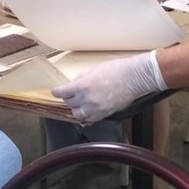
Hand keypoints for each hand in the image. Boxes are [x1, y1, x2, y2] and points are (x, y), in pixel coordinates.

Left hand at [51, 52, 166, 122]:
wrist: (134, 78)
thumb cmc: (116, 70)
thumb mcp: (94, 69)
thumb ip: (81, 78)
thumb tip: (73, 84)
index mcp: (84, 85)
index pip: (63, 92)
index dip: (57, 92)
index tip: (55, 92)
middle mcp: (88, 99)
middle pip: (69, 103)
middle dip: (67, 98)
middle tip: (69, 95)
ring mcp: (96, 109)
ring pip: (77, 114)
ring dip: (75, 109)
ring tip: (78, 104)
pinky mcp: (104, 114)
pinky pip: (89, 119)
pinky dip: (85, 116)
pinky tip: (86, 111)